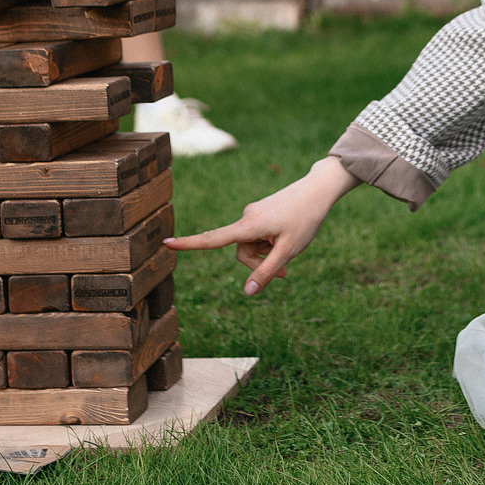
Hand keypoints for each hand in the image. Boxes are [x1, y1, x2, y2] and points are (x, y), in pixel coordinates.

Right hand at [166, 156, 359, 295]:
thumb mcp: (288, 251)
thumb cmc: (305, 220)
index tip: (166, 244)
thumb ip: (266, 273)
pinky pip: (258, 236)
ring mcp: (252, 214)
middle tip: (285, 271)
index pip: (213, 239)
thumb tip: (246, 293)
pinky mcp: (259, 213)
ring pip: (251, 246)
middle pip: (241, 252)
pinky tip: (288, 237)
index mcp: (248, 225)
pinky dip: (269, 244)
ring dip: (267, 254)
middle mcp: (246, 217)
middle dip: (259, 264)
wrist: (318, 191)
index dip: (190, 244)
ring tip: (290, 249)